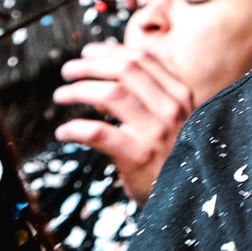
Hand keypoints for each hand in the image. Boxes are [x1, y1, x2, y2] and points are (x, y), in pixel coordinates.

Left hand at [53, 43, 197, 204]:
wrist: (190, 199)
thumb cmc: (174, 158)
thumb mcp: (173, 121)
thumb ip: (148, 97)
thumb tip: (104, 77)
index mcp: (180, 95)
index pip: (143, 60)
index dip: (110, 51)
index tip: (88, 53)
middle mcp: (172, 108)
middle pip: (125, 70)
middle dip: (91, 65)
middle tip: (68, 70)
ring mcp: (157, 131)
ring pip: (111, 94)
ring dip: (79, 90)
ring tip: (61, 95)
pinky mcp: (140, 155)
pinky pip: (98, 133)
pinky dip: (75, 129)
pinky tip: (63, 132)